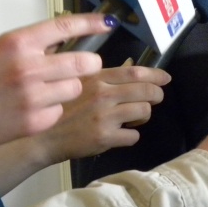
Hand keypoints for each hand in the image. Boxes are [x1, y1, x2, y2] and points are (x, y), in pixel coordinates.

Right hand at [0, 13, 115, 146]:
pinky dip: (51, 109)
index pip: (65, 27)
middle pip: (85, 62)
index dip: (91, 22)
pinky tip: (31, 108)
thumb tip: (66, 39)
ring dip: (67, 88)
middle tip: (81, 67)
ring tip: (44, 90)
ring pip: (76, 87)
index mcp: (17, 44)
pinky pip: (59, 110)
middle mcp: (27, 68)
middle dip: (88, 65)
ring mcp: (32, 96)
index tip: (108, 22)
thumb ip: (32, 45)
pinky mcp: (34, 121)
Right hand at [0, 62, 169, 195]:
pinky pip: (133, 135)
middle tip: (156, 98)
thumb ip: (105, 77)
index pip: (135, 72)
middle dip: (157, 95)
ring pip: (144, 112)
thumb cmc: (63, 109)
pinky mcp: (104, 137)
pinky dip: (131, 135)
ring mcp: (104, 116)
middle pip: (146, 91)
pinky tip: (120, 134)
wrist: (41, 138)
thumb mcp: (80, 84)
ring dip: (144, 116)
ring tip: (133, 118)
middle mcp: (102, 95)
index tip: (166, 78)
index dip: (155, 74)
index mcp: (96, 78)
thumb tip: (132, 68)